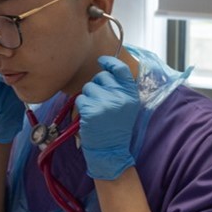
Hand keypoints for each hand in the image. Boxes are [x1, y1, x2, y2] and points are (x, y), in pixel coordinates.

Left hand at [76, 56, 139, 179]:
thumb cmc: (116, 129)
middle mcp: (120, 97)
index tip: (102, 60)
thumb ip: (119, 88)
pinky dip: (82, 107)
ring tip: (96, 112)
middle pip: (101, 77)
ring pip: (88, 88)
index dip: (110, 62)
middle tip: (100, 101)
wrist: (111, 151)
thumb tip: (106, 69)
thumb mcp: (126, 107)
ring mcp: (105, 103)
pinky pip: (80, 99)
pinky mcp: (91, 111)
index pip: (120, 69)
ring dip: (88, 97)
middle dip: (96, 86)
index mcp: (131, 94)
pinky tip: (89, 117)